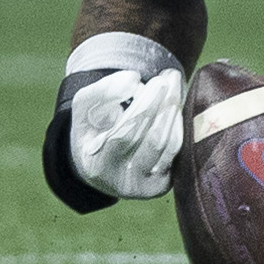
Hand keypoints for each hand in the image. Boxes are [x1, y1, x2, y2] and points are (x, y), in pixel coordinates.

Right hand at [70, 66, 184, 198]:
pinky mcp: (162, 184)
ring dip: (174, 111)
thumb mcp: (84, 109)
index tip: (151, 81)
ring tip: (174, 84)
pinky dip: (178, 125)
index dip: (142, 108)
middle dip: (163, 105)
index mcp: (98, 166)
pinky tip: (175, 104)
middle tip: (169, 76)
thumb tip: (134, 80)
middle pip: (152, 140)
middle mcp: (124, 182)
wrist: (100, 163)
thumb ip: (102, 91)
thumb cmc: (91, 129)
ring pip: (169, 146)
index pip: (125, 136)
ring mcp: (146, 187)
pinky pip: (176, 151)